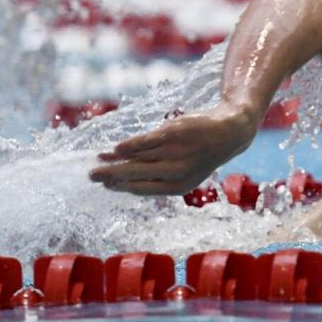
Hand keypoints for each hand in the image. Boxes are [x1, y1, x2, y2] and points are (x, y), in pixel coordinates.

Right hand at [90, 103, 257, 195]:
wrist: (229, 132)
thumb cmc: (201, 153)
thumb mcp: (185, 171)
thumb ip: (159, 175)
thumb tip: (125, 178)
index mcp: (179, 186)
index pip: (142, 189)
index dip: (121, 188)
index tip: (105, 186)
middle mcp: (176, 172)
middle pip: (135, 175)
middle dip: (111, 176)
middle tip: (91, 176)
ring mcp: (173, 152)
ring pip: (137, 157)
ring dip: (115, 158)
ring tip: (98, 157)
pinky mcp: (172, 134)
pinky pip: (144, 142)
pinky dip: (128, 145)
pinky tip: (116, 148)